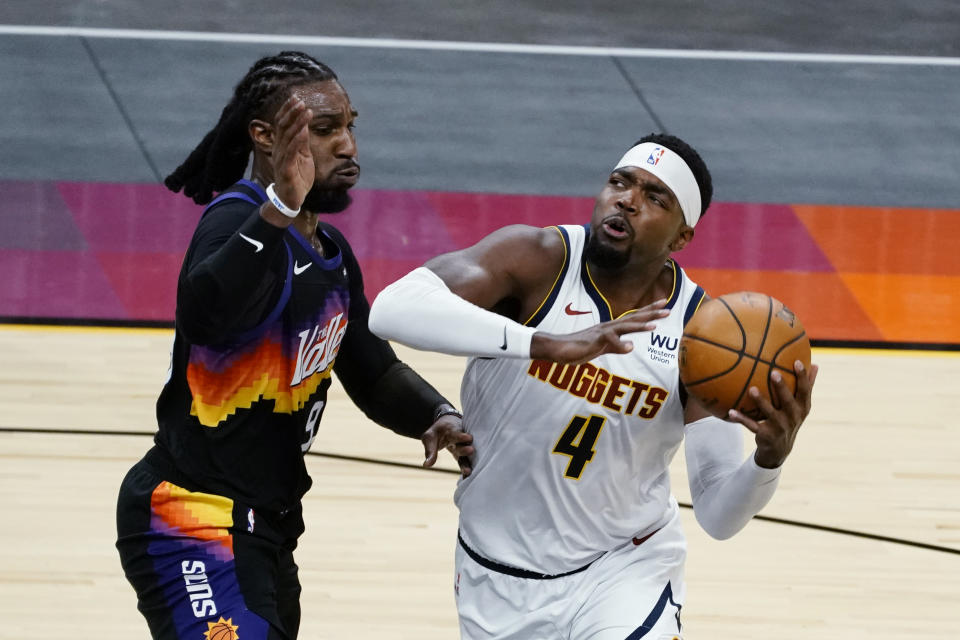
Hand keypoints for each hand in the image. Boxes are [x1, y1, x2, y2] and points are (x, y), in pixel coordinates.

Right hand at [269, 94, 315, 209]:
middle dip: (292, 112)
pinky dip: (296, 141)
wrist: (292, 199)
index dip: (288, 110)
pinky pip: (290, 152)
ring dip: (297, 123)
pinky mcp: (286, 169)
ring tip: (306, 111)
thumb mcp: (303, 156)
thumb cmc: (298, 177)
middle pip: (283, 127)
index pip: (282, 124)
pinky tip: (303, 131)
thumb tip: (304, 124)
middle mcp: (279, 149)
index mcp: (282, 145)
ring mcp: (281, 159)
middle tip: (300, 100)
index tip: (296, 98)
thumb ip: (302, 141)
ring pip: (287, 137)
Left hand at [421, 414, 474, 476]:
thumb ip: (430, 451)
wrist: (447, 427)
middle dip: (465, 449)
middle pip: (463, 445)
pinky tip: (466, 479)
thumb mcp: (429, 438)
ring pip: (466, 456)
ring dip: (468, 463)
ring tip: (468, 471)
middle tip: (471, 450)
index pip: (457, 434)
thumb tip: (426, 465)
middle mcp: (460, 440)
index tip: (468, 437)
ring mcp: (464, 449)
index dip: (462, 436)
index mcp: (452, 431)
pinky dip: (465, 470)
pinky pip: (465, 463)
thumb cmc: (437, 432)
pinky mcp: (464, 456)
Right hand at [530, 299, 669, 364]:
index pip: (632, 318)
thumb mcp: (601, 349)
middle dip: (650, 312)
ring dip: (639, 325)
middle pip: (632, 318)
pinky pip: (608, 342)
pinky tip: (629, 346)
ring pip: (623, 327)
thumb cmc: (577, 348)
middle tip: (667, 307)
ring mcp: (600, 332)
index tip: (663, 305)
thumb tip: (630, 346)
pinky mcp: (593, 341)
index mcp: (610, 328)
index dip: (648, 311)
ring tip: (654, 325)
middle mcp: (607, 326)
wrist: (556, 348)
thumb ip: (616, 347)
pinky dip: (619, 344)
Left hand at [728, 360, 818, 467]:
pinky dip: (741, 419)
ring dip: (761, 401)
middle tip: (774, 372)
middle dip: (782, 387)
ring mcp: (779, 426)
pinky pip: (751, 425)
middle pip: (788, 400)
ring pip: (769, 412)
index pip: (805, 390)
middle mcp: (793, 417)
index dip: (802, 377)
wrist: (780, 448)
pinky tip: (730, 411)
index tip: (797, 361)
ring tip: (752, 389)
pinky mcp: (765, 434)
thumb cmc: (790, 418)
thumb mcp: (801, 405)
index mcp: (802, 408)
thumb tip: (816, 364)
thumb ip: (808, 386)